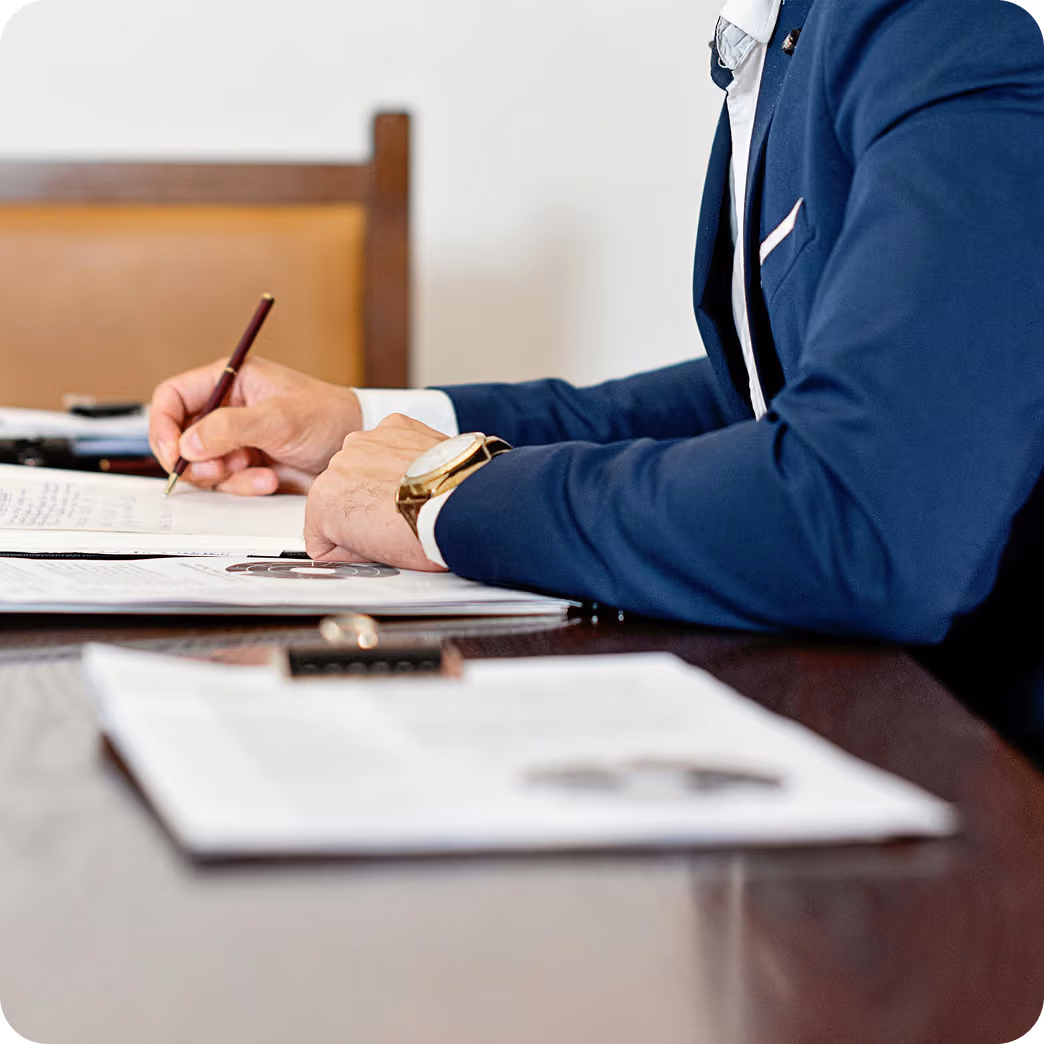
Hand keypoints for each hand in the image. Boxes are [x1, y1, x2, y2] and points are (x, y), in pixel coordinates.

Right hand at [148, 356, 361, 494]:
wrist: (355, 445)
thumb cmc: (327, 417)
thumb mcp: (279, 419)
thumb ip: (231, 429)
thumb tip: (188, 442)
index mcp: (229, 381)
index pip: (172, 397)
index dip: (162, 425)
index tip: (172, 452)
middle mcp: (227, 408)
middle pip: (180, 436)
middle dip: (195, 459)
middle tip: (217, 470)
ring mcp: (235, 438)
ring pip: (201, 464)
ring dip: (224, 475)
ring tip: (255, 472)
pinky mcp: (247, 463)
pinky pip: (226, 481)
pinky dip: (242, 485)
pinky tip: (268, 479)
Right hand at [304, 414, 448, 570]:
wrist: (462, 506)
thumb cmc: (423, 534)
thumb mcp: (376, 558)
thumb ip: (353, 545)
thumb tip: (356, 541)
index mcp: (323, 500)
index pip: (321, 530)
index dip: (348, 543)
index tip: (371, 544)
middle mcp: (338, 464)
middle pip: (343, 492)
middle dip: (364, 505)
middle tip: (395, 521)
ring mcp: (367, 441)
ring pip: (364, 463)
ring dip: (382, 476)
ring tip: (412, 497)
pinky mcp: (396, 425)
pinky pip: (391, 440)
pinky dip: (403, 453)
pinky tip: (421, 474)